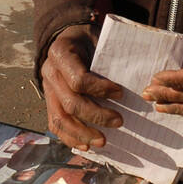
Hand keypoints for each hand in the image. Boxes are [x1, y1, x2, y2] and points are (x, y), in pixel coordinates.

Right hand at [40, 23, 123, 151]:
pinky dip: (70, 137)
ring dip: (83, 133)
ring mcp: (46, 89)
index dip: (100, 89)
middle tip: (119, 121)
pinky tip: (86, 146)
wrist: (68, 37)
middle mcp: (49, 72)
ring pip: (60, 118)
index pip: (78, 79)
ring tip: (103, 141)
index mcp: (61, 53)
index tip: (121, 94)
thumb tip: (135, 79)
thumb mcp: (99, 38)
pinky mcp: (48, 102)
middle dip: (96, 116)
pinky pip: (55, 124)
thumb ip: (110, 56)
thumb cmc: (89, 39)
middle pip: (70, 103)